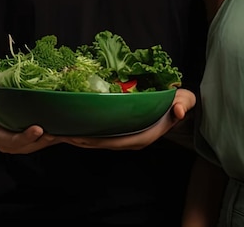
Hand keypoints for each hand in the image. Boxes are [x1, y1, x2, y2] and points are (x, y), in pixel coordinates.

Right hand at [0, 83, 61, 153]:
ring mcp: (25, 143)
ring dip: (52, 139)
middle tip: (54, 132)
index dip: (24, 137)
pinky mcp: (37, 140)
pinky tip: (69, 130)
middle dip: (42, 141)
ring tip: (63, 131)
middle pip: (28, 146)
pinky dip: (59, 136)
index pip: (10, 140)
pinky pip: (48, 140)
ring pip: (40, 145)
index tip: (37, 129)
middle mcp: (12, 143)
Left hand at [61, 87, 196, 149]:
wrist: (179, 108)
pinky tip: (74, 124)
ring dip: (80, 137)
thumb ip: (184, 104)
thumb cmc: (180, 103)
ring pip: (98, 140)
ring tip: (59, 130)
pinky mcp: (122, 132)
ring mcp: (126, 137)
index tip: (75, 135)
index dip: (94, 140)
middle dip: (80, 139)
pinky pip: (101, 134)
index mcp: (143, 136)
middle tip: (58, 132)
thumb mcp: (186, 101)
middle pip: (101, 143)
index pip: (114, 141)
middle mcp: (132, 140)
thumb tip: (178, 110)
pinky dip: (87, 131)